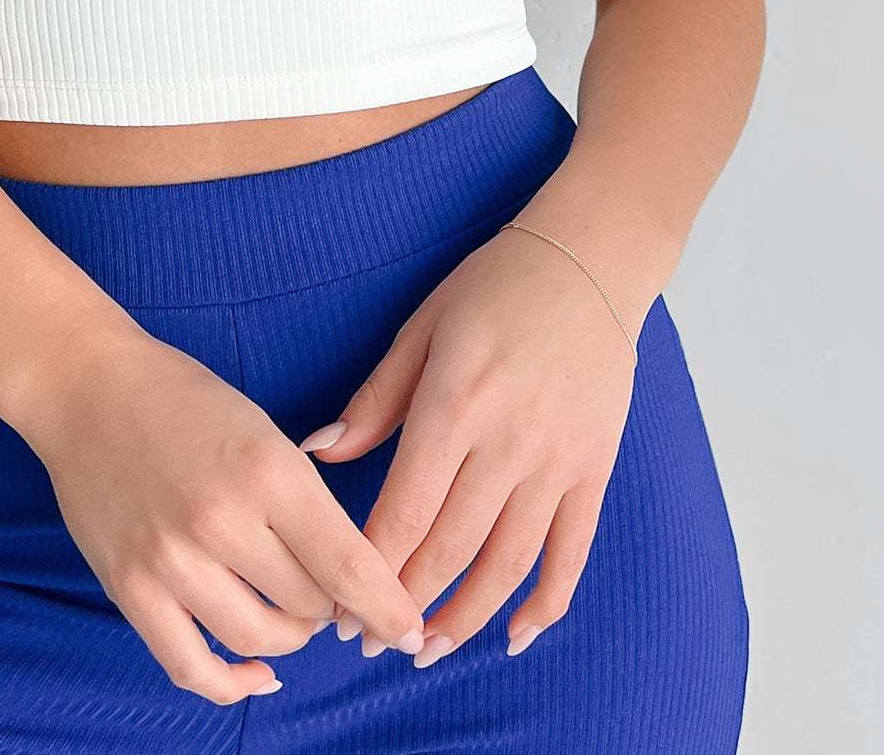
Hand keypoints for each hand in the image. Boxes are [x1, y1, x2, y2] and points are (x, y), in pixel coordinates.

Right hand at [21, 321, 428, 706]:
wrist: (88, 386)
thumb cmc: (184, 400)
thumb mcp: (264, 432)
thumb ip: (306, 503)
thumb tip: (349, 581)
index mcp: (268, 469)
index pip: (350, 565)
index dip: (389, 608)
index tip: (410, 630)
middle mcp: (222, 520)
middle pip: (311, 605)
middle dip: (335, 607)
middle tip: (332, 593)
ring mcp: (172, 560)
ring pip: (261, 640)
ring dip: (291, 637)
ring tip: (293, 613)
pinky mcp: (130, 589)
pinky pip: (193, 666)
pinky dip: (234, 683)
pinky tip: (257, 671)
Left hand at [303, 223, 638, 660]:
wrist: (588, 262)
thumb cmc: (493, 287)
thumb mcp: (422, 328)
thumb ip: (374, 399)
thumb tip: (318, 454)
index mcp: (453, 405)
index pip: (403, 512)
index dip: (367, 570)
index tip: (336, 605)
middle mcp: (507, 442)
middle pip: (449, 548)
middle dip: (404, 605)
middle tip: (368, 642)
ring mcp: (557, 460)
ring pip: (507, 563)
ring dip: (465, 617)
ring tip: (428, 649)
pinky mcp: (594, 469)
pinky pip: (571, 552)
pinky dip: (545, 603)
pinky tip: (514, 635)